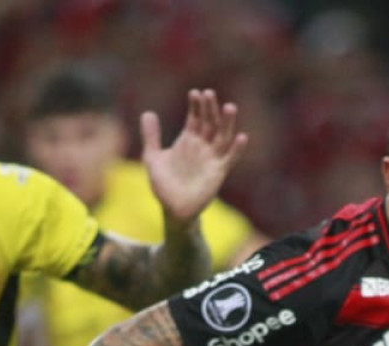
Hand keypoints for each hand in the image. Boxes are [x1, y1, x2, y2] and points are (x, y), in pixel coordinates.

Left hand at [141, 89, 249, 224]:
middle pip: (210, 122)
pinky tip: (241, 137)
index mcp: (189, 140)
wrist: (172, 209)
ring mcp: (212, 158)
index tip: (195, 93)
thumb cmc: (164, 185)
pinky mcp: (218, 172)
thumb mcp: (153, 158)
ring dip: (227, 122)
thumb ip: (151, 137)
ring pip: (223, 136)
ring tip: (229, 107)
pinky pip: (230, 158)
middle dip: (210, 108)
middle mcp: (203, 146)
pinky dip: (237, 149)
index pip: (196, 117)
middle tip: (209, 94)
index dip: (196, 105)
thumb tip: (147, 112)